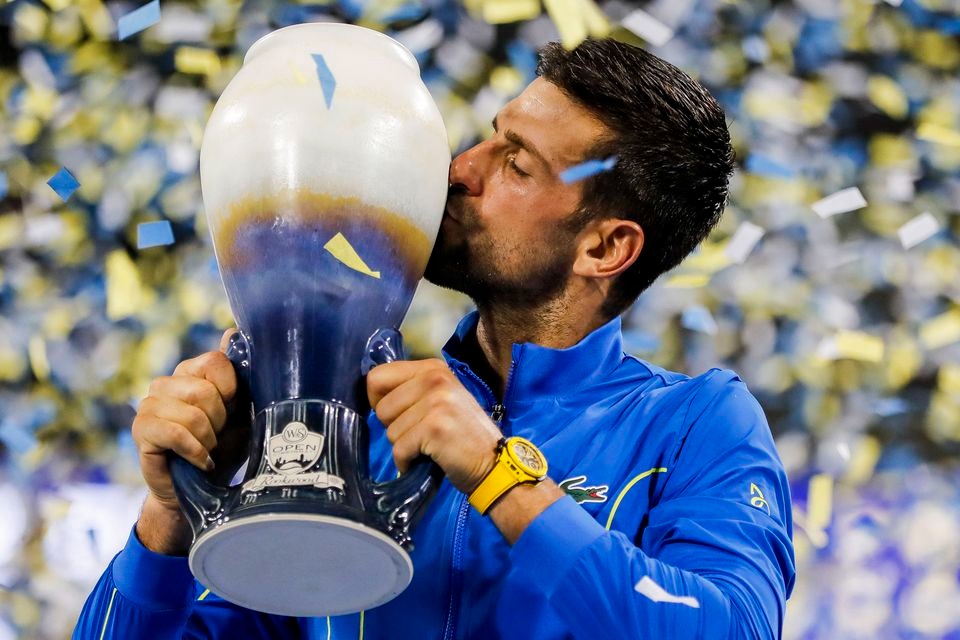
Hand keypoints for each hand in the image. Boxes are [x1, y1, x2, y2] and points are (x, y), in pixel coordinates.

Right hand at [132, 329, 250, 551]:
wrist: (201, 492)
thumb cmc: (224, 448)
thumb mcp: (242, 412)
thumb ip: (241, 375)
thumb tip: (233, 332)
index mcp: (191, 372)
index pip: (216, 361)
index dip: (232, 391)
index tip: (233, 411)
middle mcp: (167, 383)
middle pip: (205, 390)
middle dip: (220, 420)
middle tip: (217, 436)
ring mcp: (149, 405)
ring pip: (192, 414)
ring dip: (208, 439)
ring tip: (207, 450)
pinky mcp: (141, 430)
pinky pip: (175, 433)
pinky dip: (195, 451)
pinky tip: (199, 461)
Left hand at [367, 359, 501, 494]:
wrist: (493, 462)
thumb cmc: (462, 434)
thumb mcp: (440, 398)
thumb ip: (411, 389)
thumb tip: (370, 391)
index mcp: (433, 368)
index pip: (377, 376)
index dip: (378, 401)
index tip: (398, 415)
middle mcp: (435, 378)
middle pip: (381, 408)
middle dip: (394, 427)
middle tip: (422, 434)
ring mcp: (436, 401)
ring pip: (390, 431)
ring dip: (404, 446)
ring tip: (429, 446)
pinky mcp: (435, 427)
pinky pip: (400, 449)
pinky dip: (407, 462)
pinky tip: (427, 460)